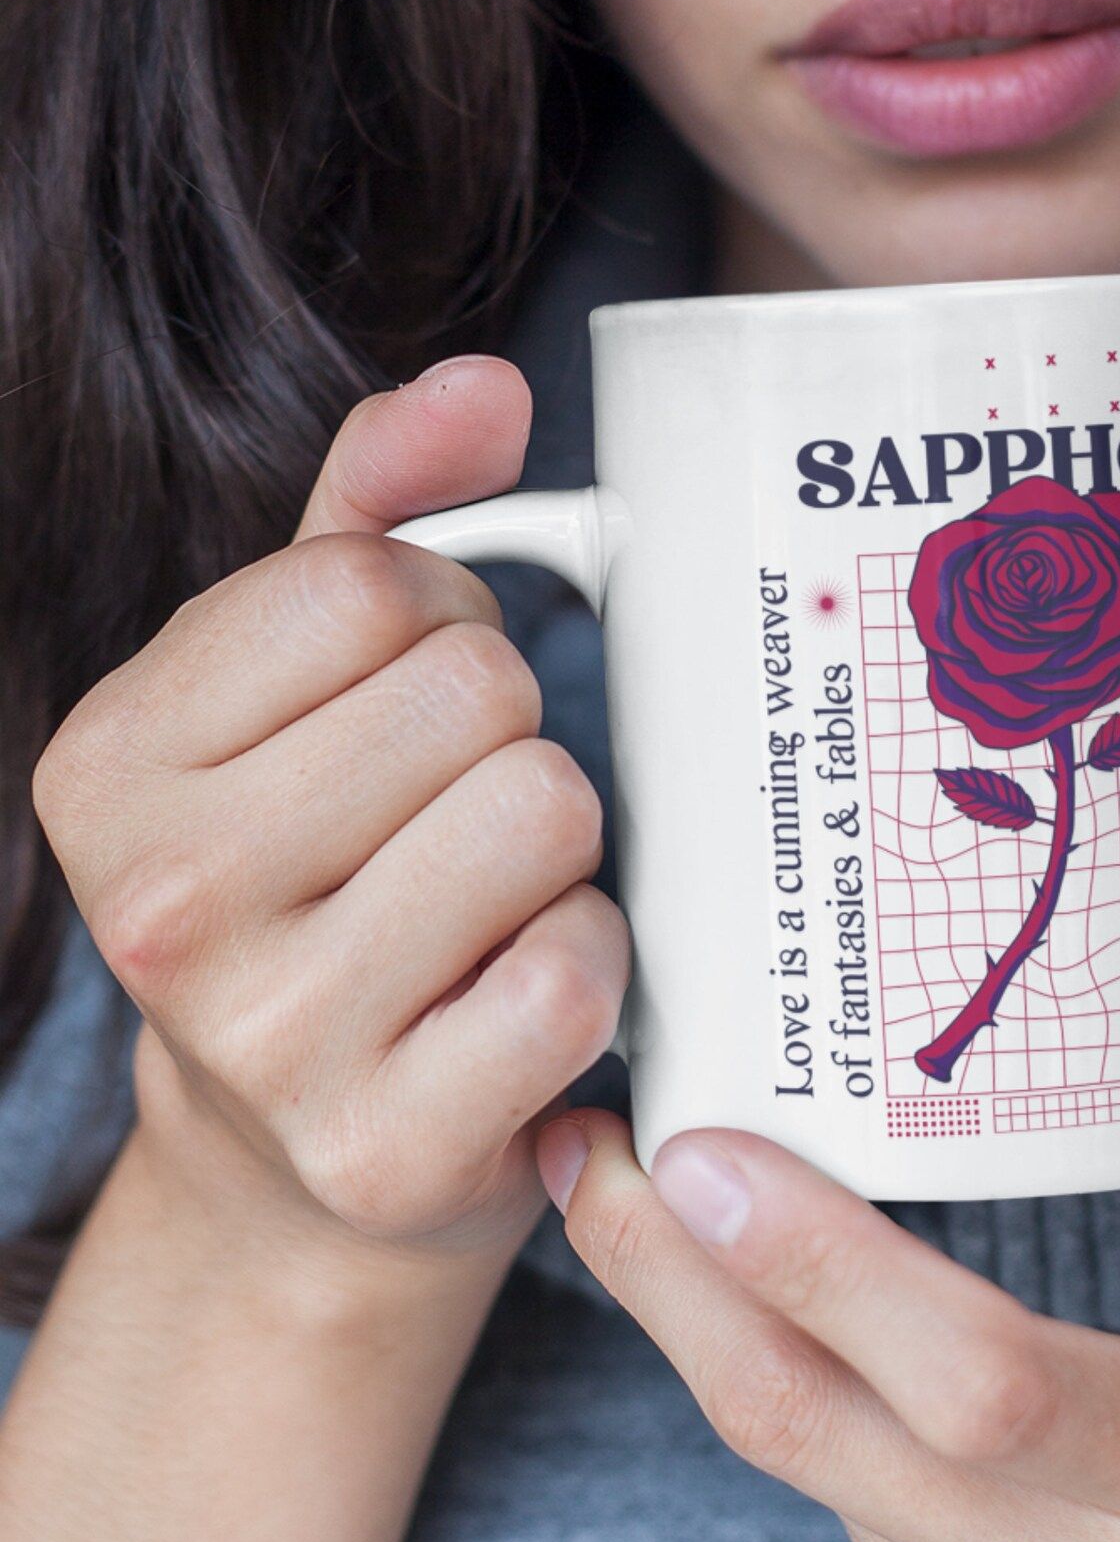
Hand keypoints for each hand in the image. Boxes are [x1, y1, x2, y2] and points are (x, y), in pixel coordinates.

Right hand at [33, 355, 629, 1290]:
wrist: (296, 1156)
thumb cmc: (316, 874)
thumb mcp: (296, 682)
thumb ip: (378, 507)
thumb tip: (487, 385)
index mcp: (111, 762)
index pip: (371, 584)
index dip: (441, 619)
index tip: (407, 703)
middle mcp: (162, 903)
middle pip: (476, 692)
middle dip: (504, 735)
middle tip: (452, 816)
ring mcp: (269, 1039)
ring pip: (544, 812)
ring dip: (553, 847)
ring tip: (483, 902)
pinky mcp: (386, 1146)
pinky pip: (577, 970)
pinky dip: (587, 963)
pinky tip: (512, 994)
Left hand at [535, 844, 1119, 1541]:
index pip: (981, 1383)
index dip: (823, 1271)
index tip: (699, 1151)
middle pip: (815, 1428)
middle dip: (666, 1282)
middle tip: (584, 1139)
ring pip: (799, 1471)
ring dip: (691, 1328)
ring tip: (615, 1183)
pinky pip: (834, 1512)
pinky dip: (768, 1392)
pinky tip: (717, 1292)